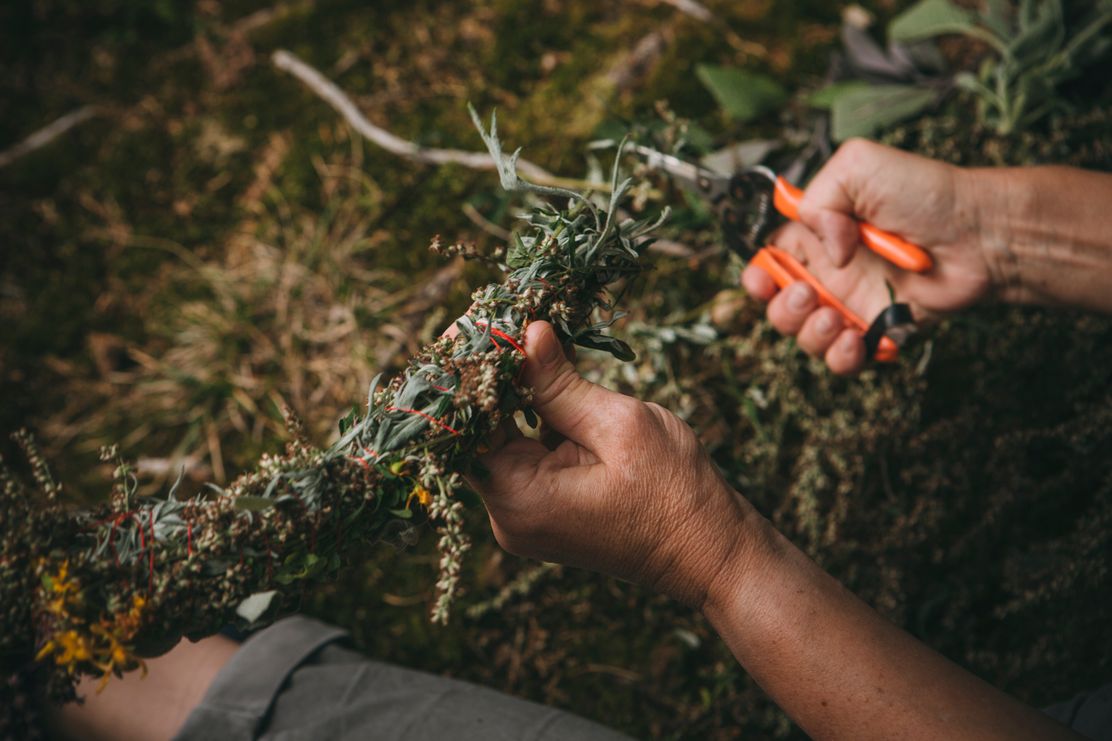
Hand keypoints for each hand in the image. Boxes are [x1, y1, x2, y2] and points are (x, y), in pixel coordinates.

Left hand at [470, 321, 760, 606]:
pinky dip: (533, 416)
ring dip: (514, 391)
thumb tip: (526, 334)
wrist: (710, 553)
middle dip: (491, 374)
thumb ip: (561, 384)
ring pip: (501, 440)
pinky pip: (524, 454)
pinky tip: (547, 376)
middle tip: (505, 319)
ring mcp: (525, 515)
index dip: (469, 371)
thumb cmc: (675, 494)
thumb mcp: (620, 425)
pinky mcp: (543, 509)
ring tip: (526, 336)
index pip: (465, 426)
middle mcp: (509, 515)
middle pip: (477, 432)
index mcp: (520, 498)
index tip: (483, 320)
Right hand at [742, 139, 995, 373]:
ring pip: (804, 336)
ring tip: (835, 317)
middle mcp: (828, 272)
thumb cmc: (927, 193)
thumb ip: (819, 199)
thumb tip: (826, 253)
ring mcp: (851, 304)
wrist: (979, 234)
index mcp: (816, 233)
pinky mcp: (876, 331)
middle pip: (777, 305)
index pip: (767, 260)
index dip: (756, 276)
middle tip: (808, 293)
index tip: (762, 279)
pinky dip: (841, 356)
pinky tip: (856, 338)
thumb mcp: (859, 166)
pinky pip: (842, 358)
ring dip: (809, 332)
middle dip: (781, 307)